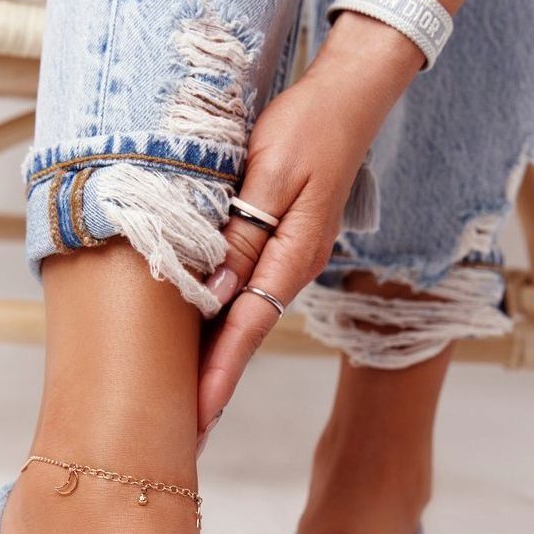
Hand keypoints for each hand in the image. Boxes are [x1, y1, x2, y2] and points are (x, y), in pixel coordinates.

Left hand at [196, 12, 422, 436]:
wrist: (348, 98)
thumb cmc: (307, 128)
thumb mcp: (270, 176)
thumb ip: (243, 236)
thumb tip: (215, 294)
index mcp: (292, 257)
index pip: (247, 330)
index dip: (219, 376)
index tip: (197, 419)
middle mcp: (292, 268)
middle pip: (245, 337)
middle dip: (215, 386)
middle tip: (185, 434)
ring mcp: (290, 259)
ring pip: (245, 318)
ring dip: (218, 359)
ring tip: (189, 402)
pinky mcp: (282, 244)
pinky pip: (248, 293)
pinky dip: (225, 323)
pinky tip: (205, 339)